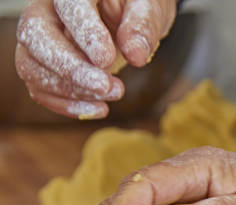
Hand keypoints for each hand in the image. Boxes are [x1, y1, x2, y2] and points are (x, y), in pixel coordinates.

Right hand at [15, 0, 176, 118]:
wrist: (128, 15)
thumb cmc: (136, 5)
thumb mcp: (150, 7)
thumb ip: (143, 25)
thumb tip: (136, 55)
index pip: (68, 6)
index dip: (85, 34)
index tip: (107, 60)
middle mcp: (47, 9)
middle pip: (36, 36)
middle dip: (70, 68)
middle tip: (107, 87)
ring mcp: (39, 38)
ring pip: (31, 65)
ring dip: (70, 90)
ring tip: (113, 95)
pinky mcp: (43, 63)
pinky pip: (38, 86)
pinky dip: (66, 104)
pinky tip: (98, 109)